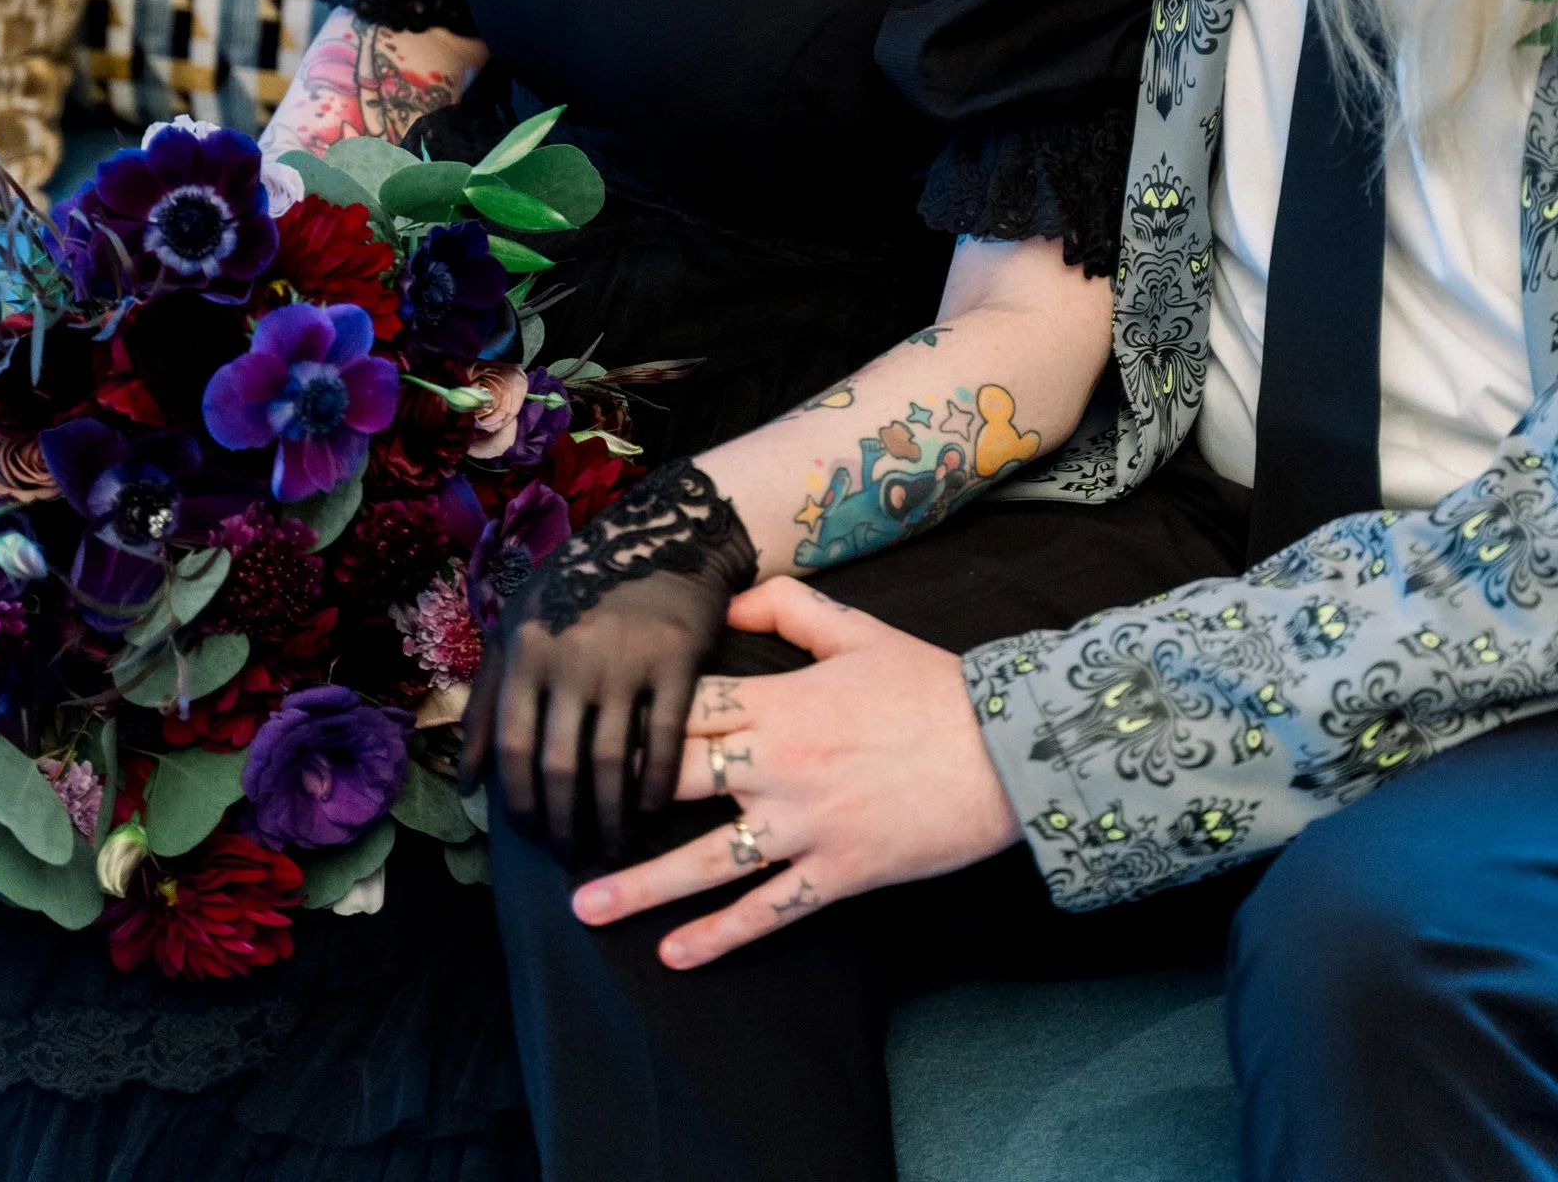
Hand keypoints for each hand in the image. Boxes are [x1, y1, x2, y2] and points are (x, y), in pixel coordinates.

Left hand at [460, 567, 728, 855]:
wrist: (665, 536)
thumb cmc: (579, 588)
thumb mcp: (517, 626)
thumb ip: (484, 701)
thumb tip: (466, 783)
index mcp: (524, 649)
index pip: (512, 748)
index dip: (519, 803)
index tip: (532, 835)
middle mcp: (570, 656)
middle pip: (561, 767)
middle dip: (564, 823)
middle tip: (574, 852)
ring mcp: (625, 659)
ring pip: (612, 763)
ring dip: (611, 818)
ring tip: (613, 846)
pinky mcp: (677, 660)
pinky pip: (665, 742)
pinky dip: (658, 788)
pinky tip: (653, 812)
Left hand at [569, 577, 1019, 967]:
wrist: (1007, 748)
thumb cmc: (931, 686)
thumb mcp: (859, 630)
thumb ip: (791, 611)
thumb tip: (735, 599)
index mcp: (783, 702)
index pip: (685, 707)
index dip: (628, 716)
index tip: (576, 728)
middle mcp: (781, 766)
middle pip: (676, 781)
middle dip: (608, 800)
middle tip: (550, 824)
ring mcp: (807, 826)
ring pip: (707, 861)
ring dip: (642, 887)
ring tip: (584, 909)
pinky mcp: (838, 873)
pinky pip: (769, 911)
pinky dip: (720, 938)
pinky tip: (675, 958)